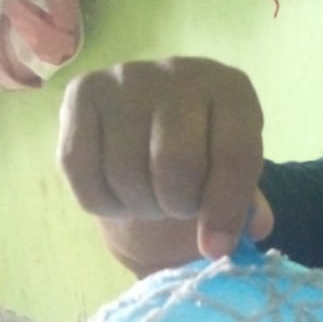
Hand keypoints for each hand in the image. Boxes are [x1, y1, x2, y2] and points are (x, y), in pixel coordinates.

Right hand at [58, 57, 273, 273]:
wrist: (152, 119)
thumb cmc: (204, 150)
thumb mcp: (232, 172)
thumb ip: (241, 205)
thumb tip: (235, 238)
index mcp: (230, 90)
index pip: (234, 155)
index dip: (225, 210)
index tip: (216, 248)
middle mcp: (178, 73)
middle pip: (175, 165)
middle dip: (177, 206)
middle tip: (177, 207)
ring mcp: (125, 77)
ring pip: (126, 173)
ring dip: (140, 206)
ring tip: (150, 197)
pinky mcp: (82, 92)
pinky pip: (81, 169)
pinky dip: (101, 201)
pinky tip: (118, 193)